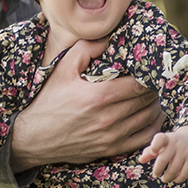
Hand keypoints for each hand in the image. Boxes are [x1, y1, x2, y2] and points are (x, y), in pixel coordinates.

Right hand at [10, 39, 162, 170]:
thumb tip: (109, 38)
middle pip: (147, 99)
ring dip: (155, 105)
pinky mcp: (111, 150)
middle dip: (152, 87)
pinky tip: (152, 116)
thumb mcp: (62, 69)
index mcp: (99, 96)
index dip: (149, 74)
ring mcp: (112, 136)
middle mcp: (109, 118)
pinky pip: (143, 139)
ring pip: (148, 118)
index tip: (149, 68)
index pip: (139, 83)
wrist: (33, 137)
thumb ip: (86, 49)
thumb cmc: (48, 101)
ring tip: (153, 95)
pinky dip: (153, 127)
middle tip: (153, 79)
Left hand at [138, 125, 187, 182]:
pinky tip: (174, 179)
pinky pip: (184, 174)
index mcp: (166, 138)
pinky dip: (177, 179)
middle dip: (157, 170)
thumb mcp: (160, 144)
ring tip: (164, 178)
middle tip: (156, 174)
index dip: (155, 146)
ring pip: (174, 169)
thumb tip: (141, 160)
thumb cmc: (170, 144)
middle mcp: (176, 144)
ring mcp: (185, 152)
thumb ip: (149, 151)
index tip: (153, 153)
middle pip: (164, 159)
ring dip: (167, 177)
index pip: (160, 139)